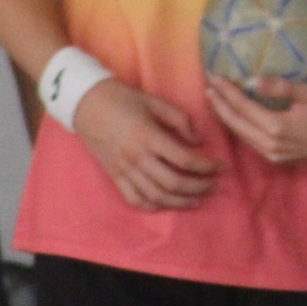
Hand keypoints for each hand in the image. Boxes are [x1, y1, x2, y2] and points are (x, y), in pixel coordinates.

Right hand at [74, 79, 220, 209]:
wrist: (86, 104)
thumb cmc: (123, 99)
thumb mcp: (155, 102)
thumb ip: (179, 120)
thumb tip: (198, 140)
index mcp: (148, 136)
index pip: (184, 159)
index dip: (207, 166)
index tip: (221, 167)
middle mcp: (137, 157)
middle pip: (174, 183)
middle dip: (199, 187)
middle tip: (214, 185)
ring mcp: (124, 170)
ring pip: (157, 196)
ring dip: (181, 202)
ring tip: (198, 199)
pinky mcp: (115, 177)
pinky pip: (135, 200)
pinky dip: (154, 206)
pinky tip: (168, 203)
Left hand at [203, 76, 306, 164]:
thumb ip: (282, 88)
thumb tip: (256, 80)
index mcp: (277, 127)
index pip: (242, 107)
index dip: (226, 91)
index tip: (213, 76)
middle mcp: (272, 145)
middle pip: (237, 124)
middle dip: (220, 106)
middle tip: (208, 87)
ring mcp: (276, 155)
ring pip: (243, 136)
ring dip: (228, 118)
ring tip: (217, 101)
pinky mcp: (281, 158)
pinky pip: (253, 143)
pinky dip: (241, 129)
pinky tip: (237, 118)